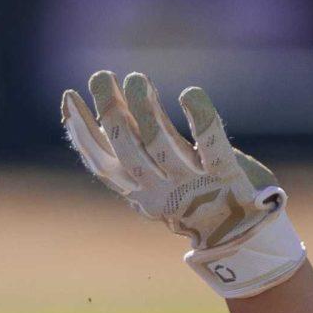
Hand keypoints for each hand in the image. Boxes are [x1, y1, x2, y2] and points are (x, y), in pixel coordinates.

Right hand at [61, 70, 284, 249]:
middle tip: (101, 76)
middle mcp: (163, 190)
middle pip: (127, 150)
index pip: (102, 163)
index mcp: (141, 193)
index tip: (69, 97)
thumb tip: (101, 117)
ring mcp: (194, 184)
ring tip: (135, 77)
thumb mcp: (157, 183)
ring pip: (160, 145)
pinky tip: (190, 93)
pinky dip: (201, 118)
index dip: (82, 132)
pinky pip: (212, 145)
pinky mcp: (228, 176)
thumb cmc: (196, 201)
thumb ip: (135, 153)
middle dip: (110, 112)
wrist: (243, 237)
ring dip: (144, 109)